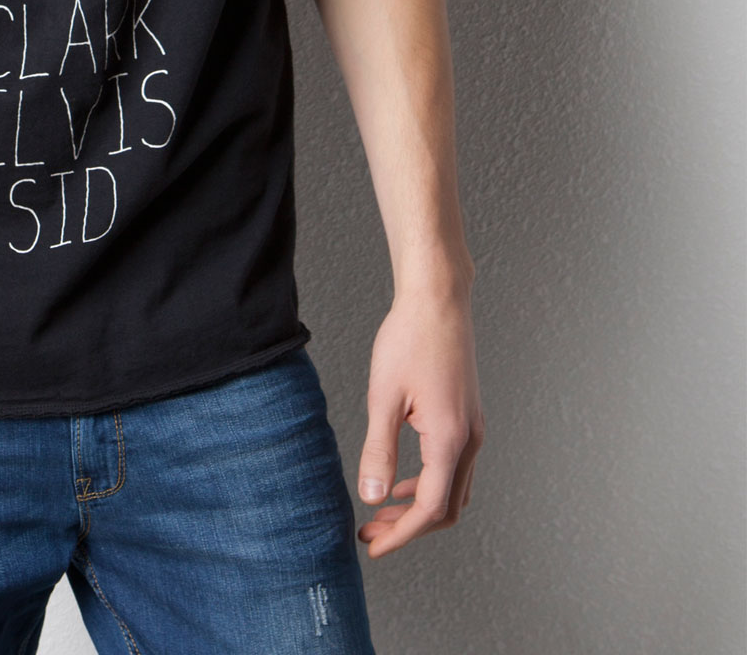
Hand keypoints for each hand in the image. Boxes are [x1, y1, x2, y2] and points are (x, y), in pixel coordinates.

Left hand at [355, 285, 484, 557]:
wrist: (438, 300)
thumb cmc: (410, 339)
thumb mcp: (384, 396)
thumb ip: (379, 450)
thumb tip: (372, 497)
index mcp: (451, 439)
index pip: (431, 509)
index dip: (401, 534)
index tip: (373, 545)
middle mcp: (470, 439)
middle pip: (448, 508)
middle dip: (410, 527)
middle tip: (372, 531)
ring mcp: (474, 429)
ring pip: (454, 489)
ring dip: (420, 507)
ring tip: (382, 509)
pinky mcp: (468, 417)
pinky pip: (454, 467)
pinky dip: (429, 483)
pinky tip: (402, 479)